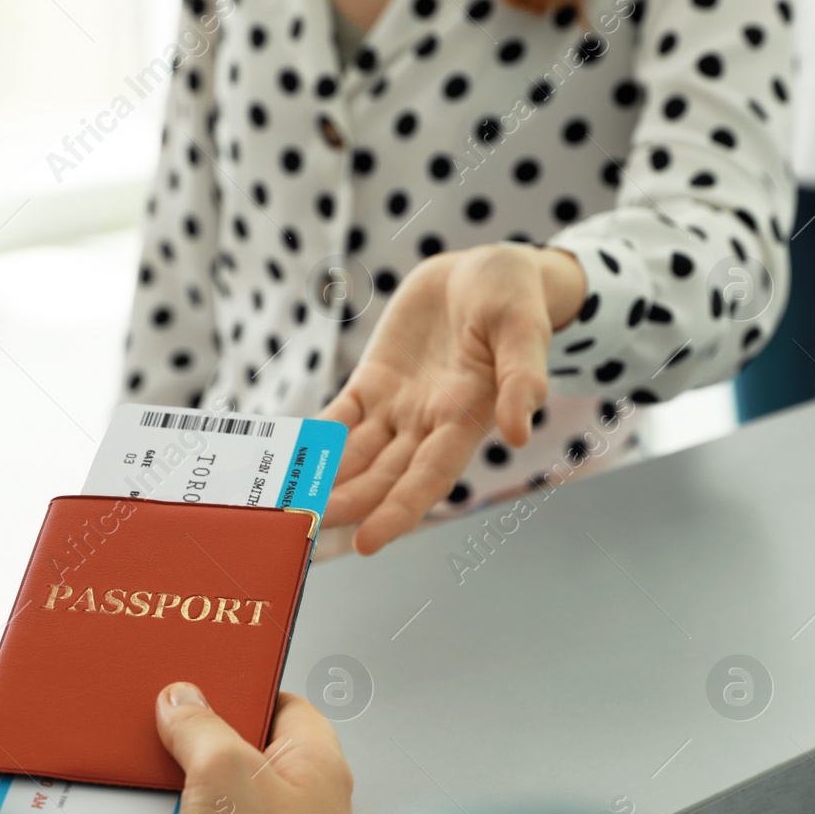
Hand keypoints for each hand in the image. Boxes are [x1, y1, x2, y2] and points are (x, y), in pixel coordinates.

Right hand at [72, 685, 352, 813]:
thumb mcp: (225, 776)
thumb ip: (201, 728)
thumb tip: (181, 698)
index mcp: (311, 763)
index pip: (275, 705)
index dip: (229, 692)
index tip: (184, 686)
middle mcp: (294, 803)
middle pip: (222, 759)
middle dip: (164, 764)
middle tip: (119, 761)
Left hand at [321, 244, 585, 554]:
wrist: (484, 271)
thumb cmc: (514, 298)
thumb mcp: (524, 328)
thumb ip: (522, 377)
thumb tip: (518, 431)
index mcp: (467, 418)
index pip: (430, 476)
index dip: (399, 510)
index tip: (367, 542)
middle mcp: (430, 423)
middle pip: (385, 475)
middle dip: (349, 499)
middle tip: (308, 521)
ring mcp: (399, 405)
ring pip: (357, 454)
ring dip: (327, 478)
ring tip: (291, 502)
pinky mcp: (375, 382)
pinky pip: (340, 417)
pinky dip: (317, 438)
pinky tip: (289, 457)